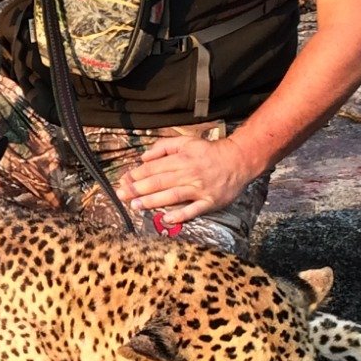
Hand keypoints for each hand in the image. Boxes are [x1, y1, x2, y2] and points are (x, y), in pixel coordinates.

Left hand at [113, 136, 262, 225]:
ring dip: (153, 201)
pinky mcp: (209, 201)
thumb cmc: (208, 152)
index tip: (123, 181)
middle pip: (159, 182)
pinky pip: (193, 210)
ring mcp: (199, 189)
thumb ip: (163, 146)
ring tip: (136, 206)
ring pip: (172, 196)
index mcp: (181, 159)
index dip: (136, 175)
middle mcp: (188, 173)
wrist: (238, 160)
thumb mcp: (186, 142)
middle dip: (138, 189)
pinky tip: (167, 219)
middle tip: (122, 196)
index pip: (154, 168)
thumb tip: (143, 157)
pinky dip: (180, 215)